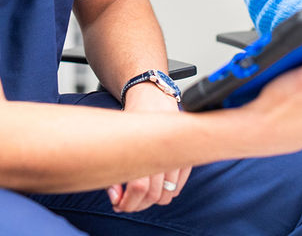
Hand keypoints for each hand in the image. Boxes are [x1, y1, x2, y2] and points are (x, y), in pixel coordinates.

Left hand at [107, 82, 190, 211]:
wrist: (154, 97)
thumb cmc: (134, 116)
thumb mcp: (120, 135)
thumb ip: (116, 165)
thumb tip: (114, 194)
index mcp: (147, 147)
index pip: (140, 187)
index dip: (127, 201)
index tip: (117, 202)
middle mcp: (166, 154)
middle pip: (153, 196)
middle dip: (135, 205)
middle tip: (123, 203)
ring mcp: (179, 159)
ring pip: (166, 196)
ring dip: (150, 202)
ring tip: (136, 196)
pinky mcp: (186, 161)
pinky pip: (176, 189)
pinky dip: (164, 194)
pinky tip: (152, 187)